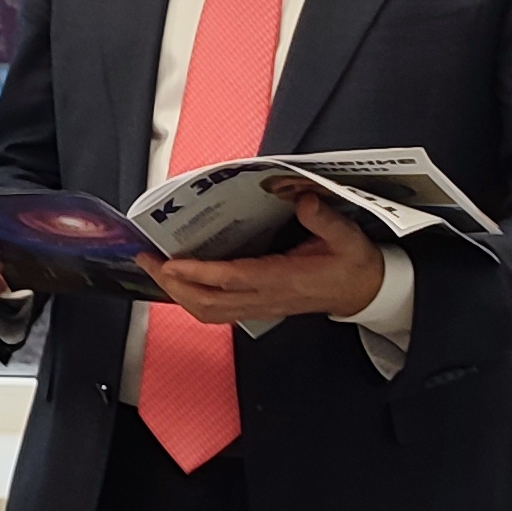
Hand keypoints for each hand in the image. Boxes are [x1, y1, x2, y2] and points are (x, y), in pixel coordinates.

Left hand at [144, 188, 386, 329]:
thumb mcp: (347, 237)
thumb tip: (301, 198)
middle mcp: (265, 298)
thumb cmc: (353, 263)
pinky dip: (192, 298)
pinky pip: (217, 311)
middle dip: (173, 284)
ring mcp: (259, 307)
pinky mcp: (257, 308)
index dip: (199, 273)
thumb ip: (324, 219)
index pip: (233, 279)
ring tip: (155, 269)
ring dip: (178, 294)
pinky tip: (179, 280)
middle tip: (147, 259)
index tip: (171, 261)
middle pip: (209, 301)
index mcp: (284, 279)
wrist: (364, 292)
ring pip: (208, 311)